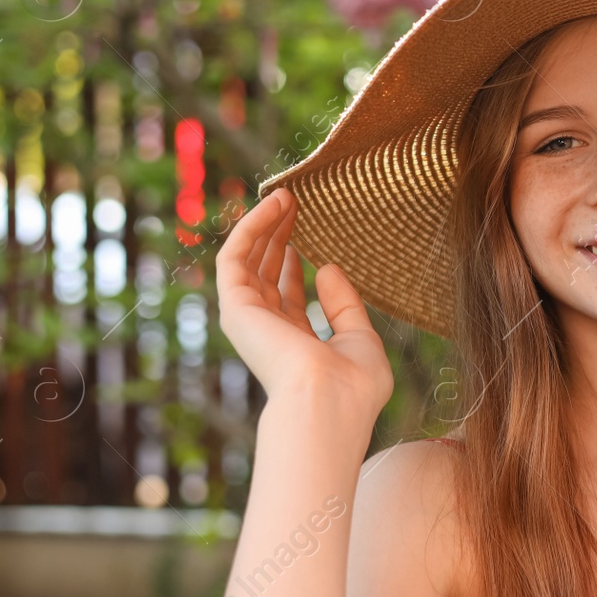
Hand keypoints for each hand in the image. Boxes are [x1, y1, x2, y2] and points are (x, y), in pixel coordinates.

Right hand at [215, 187, 392, 425]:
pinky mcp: (235, 306)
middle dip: (277, 237)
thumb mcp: (361, 339)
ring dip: (263, 225)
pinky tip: (275, 205)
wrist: (329, 402)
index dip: (292, 263)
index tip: (302, 232)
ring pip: (247, 261)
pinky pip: (235, 256)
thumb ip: (345, 306)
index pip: (287, 297)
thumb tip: (326, 268)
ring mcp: (249, 320)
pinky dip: (252, 227)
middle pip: (264, 274)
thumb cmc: (352, 385)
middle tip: (294, 202)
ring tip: (286, 195)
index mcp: (296, 345)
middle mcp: (268, 332)